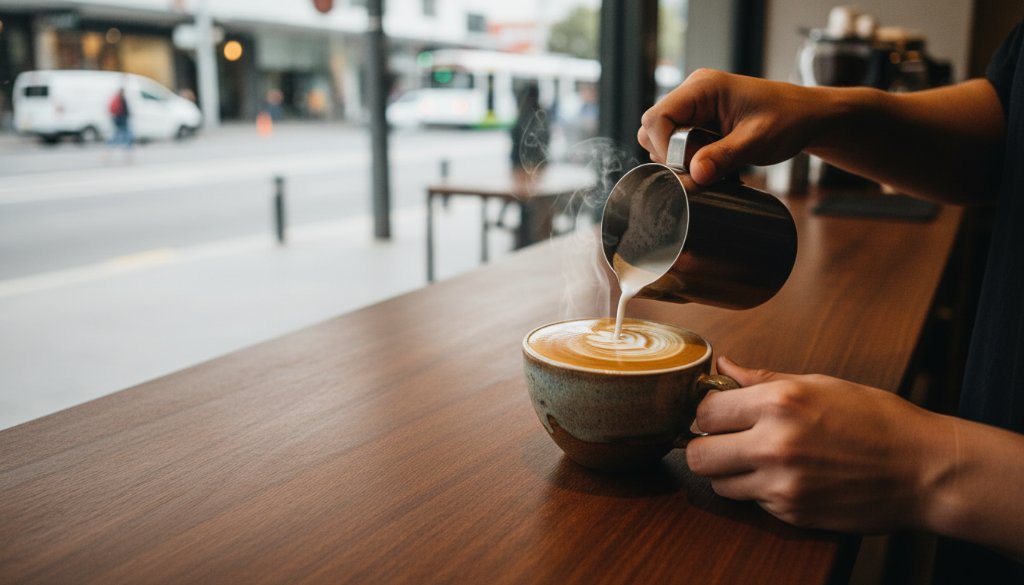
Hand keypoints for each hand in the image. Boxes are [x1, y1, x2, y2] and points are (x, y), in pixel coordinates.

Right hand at [638, 69, 833, 183]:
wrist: (806, 116)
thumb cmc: (788, 119)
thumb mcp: (757, 141)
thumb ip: (724, 157)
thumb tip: (694, 175)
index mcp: (703, 87)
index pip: (658, 116)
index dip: (664, 146)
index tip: (686, 168)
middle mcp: (693, 92)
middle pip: (653, 127)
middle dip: (669, 154)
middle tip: (701, 167)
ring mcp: (693, 106)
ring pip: (661, 136)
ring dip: (678, 157)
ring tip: (710, 162)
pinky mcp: (697, 120)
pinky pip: (676, 141)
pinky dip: (687, 157)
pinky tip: (710, 160)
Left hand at [686, 356, 953, 532]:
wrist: (923, 470)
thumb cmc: (877, 420)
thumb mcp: (820, 384)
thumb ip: (762, 378)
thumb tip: (724, 367)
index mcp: (778, 402)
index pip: (704, 412)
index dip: (708, 412)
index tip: (719, 412)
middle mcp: (773, 444)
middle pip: (698, 454)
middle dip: (706, 445)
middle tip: (725, 440)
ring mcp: (781, 484)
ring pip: (719, 483)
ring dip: (729, 472)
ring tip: (756, 459)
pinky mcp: (792, 513)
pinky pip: (752, 501)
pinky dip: (760, 490)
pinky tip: (787, 476)